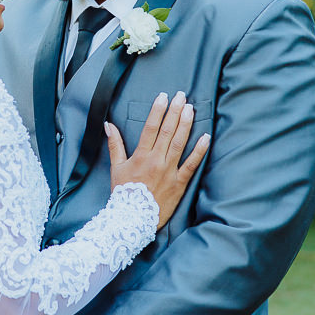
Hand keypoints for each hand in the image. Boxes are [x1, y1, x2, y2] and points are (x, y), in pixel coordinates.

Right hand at [105, 91, 209, 227]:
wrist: (132, 219)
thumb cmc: (124, 193)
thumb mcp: (116, 168)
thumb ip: (115, 145)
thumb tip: (109, 125)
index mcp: (141, 156)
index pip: (150, 128)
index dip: (158, 110)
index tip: (163, 97)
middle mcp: (156, 161)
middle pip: (167, 131)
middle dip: (175, 111)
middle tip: (181, 95)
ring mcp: (169, 171)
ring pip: (179, 143)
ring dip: (186, 124)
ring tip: (191, 108)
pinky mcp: (180, 183)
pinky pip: (191, 164)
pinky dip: (199, 150)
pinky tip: (205, 137)